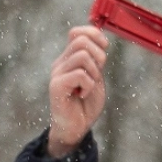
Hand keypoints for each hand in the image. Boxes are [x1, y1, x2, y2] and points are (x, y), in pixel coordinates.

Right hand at [47, 25, 108, 158]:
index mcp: (69, 59)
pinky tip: (83, 95)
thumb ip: (96, 62)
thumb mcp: (96, 78)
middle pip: (81, 40)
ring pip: (83, 56)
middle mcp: (61, 63)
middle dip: (99, 55)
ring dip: (94, 73)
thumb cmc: (86, 105)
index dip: (94, 34)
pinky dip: (89, 86)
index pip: (76, 32)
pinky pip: (80, 75)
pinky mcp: (56, 86)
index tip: (104, 48)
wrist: (75, 129)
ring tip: (90, 87)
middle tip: (98, 74)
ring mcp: (57, 74)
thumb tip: (101, 41)